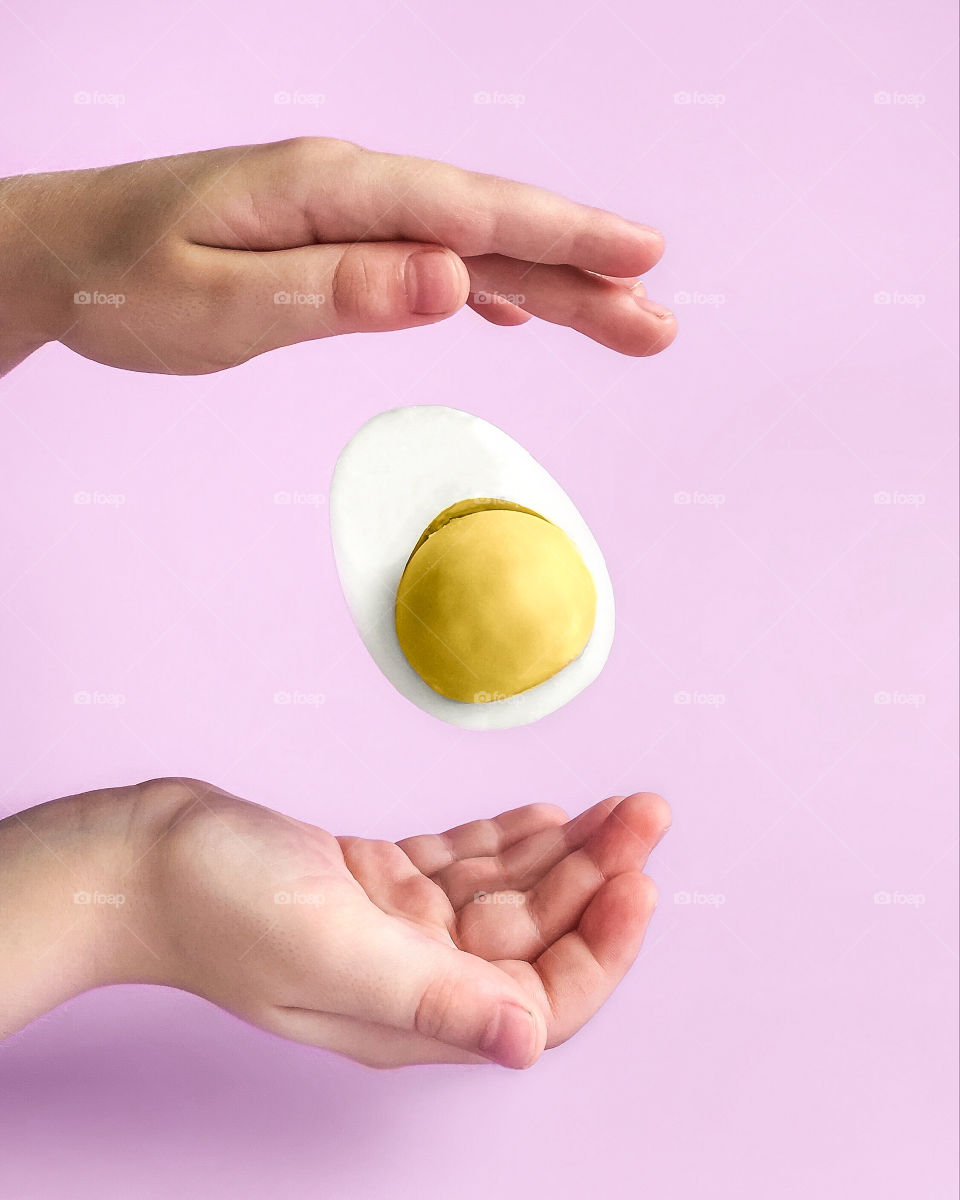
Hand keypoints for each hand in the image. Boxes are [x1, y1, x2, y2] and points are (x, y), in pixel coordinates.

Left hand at [0, 137, 675, 374]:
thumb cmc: (125, 281)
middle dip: (583, 269)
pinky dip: (486, 284)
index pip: (471, 214)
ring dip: (549, 283)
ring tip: (621, 319)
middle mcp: (352, 190)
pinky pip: (432, 258)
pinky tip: (511, 308)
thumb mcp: (220, 300)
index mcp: (332, 192)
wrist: (59, 254)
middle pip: (491, 227)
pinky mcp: (335, 242)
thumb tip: (450, 282)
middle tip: (658, 318)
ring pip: (471, 246)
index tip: (642, 258)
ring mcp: (347, 213)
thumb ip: (337, 290)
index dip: (563, 236)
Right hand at [0, 778, 669, 1068]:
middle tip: (646, 815)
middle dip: (600, 876)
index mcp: (412, 1009)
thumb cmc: (219, 905)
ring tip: (620, 808)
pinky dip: (510, 840)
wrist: (145, 857)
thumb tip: (526, 1043)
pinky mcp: (380, 879)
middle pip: (536, 935)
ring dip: (567, 851)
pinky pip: (466, 863)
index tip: (637, 878)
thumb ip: (432, 995)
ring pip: (508, 892)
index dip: (601, 945)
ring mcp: (399, 924)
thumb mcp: (332, 948)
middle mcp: (415, 972)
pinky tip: (550, 818)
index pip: (539, 997)